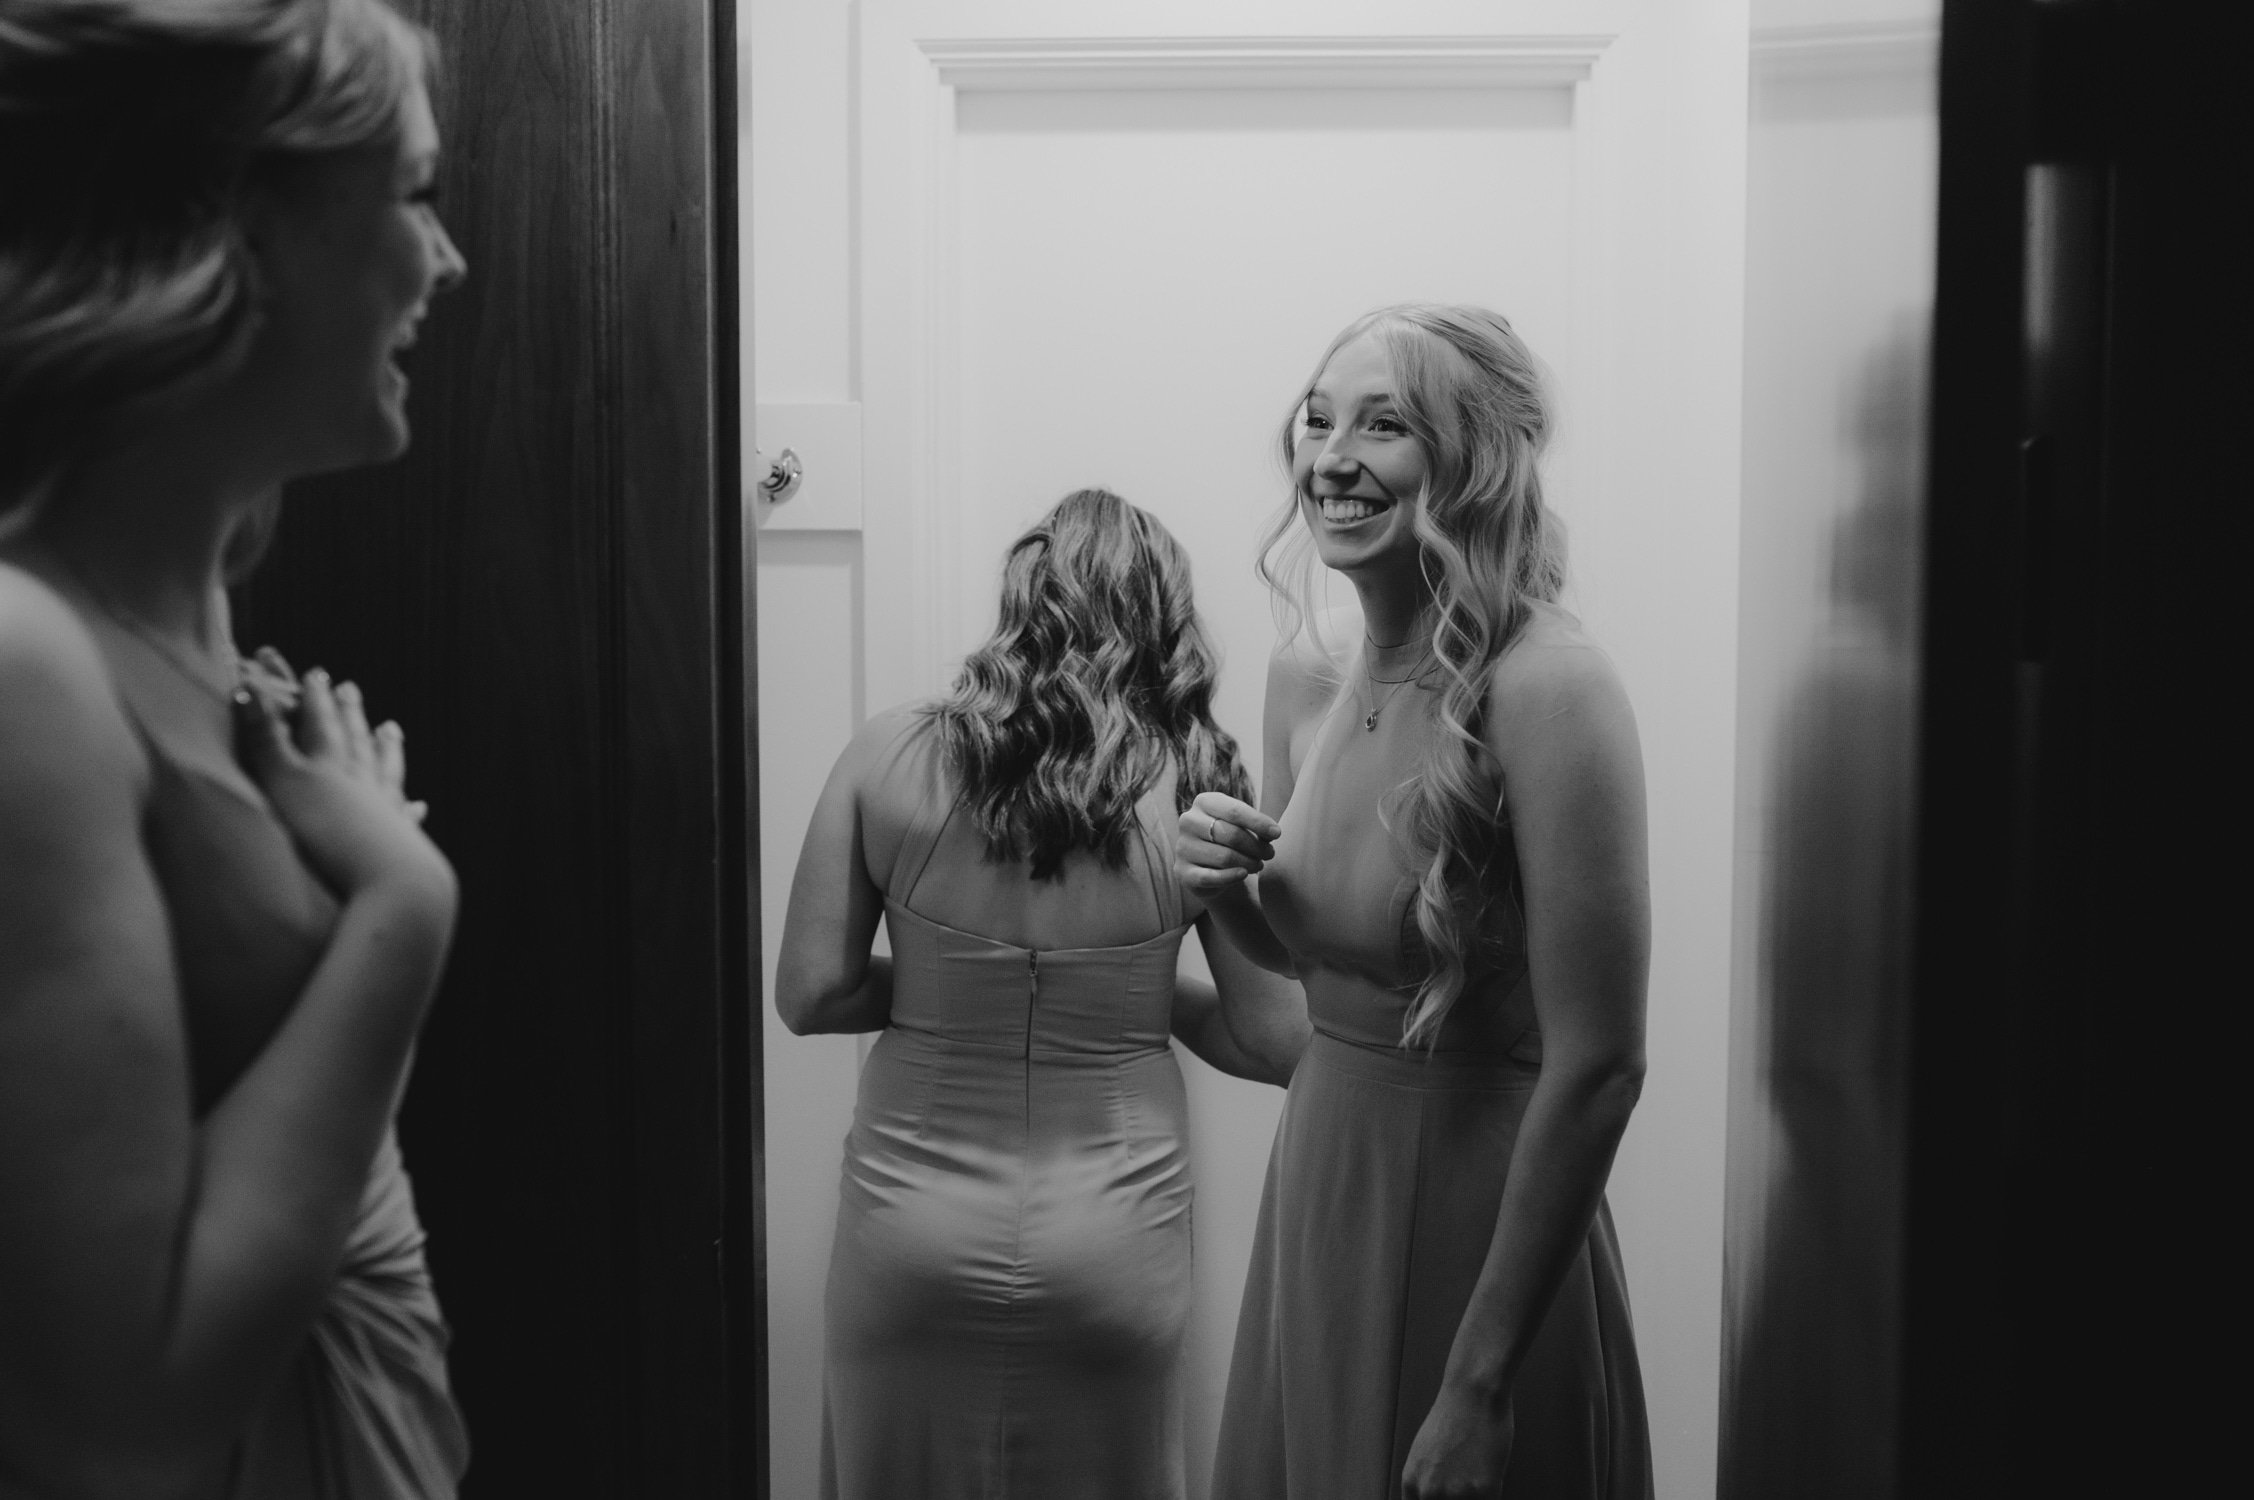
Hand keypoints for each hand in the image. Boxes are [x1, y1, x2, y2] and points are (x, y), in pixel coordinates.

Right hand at [235, 651, 451, 905]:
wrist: (385, 884)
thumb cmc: (326, 833)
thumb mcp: (283, 782)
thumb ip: (266, 740)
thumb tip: (247, 688)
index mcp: (329, 765)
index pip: (319, 722)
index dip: (314, 698)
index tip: (316, 673)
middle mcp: (362, 782)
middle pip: (354, 739)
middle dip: (347, 713)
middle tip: (349, 688)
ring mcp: (385, 811)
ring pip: (384, 770)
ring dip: (384, 748)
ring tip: (390, 728)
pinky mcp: (400, 845)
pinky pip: (404, 819)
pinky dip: (409, 808)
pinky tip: (419, 806)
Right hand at [1175, 791, 1279, 894]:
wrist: (1211, 868)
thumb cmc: (1231, 840)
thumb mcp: (1243, 826)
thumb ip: (1257, 827)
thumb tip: (1272, 832)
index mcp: (1203, 802)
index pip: (1234, 811)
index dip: (1258, 823)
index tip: (1277, 833)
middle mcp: (1188, 821)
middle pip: (1231, 835)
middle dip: (1256, 846)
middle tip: (1270, 853)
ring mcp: (1183, 847)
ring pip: (1224, 857)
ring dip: (1249, 863)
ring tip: (1259, 864)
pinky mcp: (1183, 872)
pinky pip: (1210, 877)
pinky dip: (1231, 876)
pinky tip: (1244, 874)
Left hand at [1402, 1385, 1514, 1499]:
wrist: (1472, 1393)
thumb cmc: (1451, 1417)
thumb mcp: (1424, 1454)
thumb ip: (1426, 1482)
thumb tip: (1432, 1497)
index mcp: (1412, 1483)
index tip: (1446, 1497)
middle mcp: (1430, 1493)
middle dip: (1457, 1499)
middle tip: (1464, 1482)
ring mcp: (1457, 1494)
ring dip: (1475, 1496)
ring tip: (1476, 1473)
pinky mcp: (1484, 1491)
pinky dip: (1492, 1493)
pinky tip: (1489, 1472)